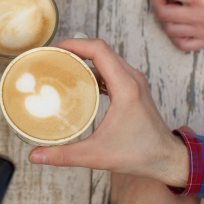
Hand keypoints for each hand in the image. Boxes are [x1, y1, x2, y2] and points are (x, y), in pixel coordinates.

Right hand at [29, 38, 189, 187]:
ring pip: (107, 56)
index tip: (54, 49)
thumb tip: (35, 155)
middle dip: (74, 47)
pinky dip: (94, 66)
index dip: (74, 43)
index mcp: (125, 87)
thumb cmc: (140, 155)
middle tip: (52, 56)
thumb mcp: (97, 156)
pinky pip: (111, 67)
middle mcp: (132, 79)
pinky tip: (79, 78)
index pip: (98, 50)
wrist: (168, 160)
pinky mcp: (134, 88)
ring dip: (85, 55)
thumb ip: (63, 155)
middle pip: (100, 49)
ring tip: (62, 63)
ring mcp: (134, 82)